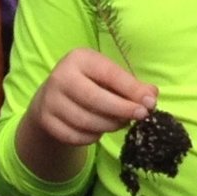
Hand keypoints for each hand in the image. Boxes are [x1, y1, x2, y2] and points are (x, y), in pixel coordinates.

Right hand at [26, 48, 154, 149]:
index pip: (110, 75)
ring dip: (110, 125)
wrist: (53, 98)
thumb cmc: (91, 84)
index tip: (150, 103)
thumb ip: (132, 85)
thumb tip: (151, 97)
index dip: (132, 90)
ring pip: (86, 121)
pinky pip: (75, 136)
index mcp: (80, 58)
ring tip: (122, 122)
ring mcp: (50, 100)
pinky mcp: (45, 121)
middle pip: (95, 99)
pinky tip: (100, 130)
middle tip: (141, 116)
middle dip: (122, 110)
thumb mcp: (110, 76)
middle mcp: (60, 76)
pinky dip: (92, 137)